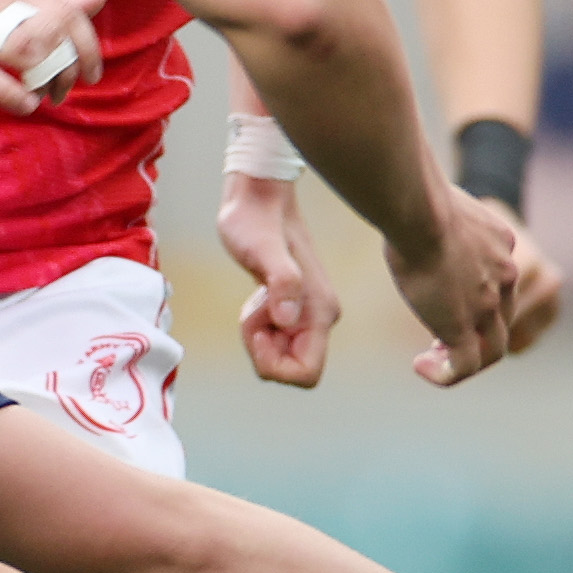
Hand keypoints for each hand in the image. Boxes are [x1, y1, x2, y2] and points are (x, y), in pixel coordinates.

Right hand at [0, 0, 99, 108]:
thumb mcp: (0, 17)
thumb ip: (48, 10)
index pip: (63, 9)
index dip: (86, 43)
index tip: (90, 73)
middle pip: (51, 27)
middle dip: (70, 63)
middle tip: (64, 91)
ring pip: (24, 47)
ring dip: (45, 79)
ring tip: (44, 98)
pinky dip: (12, 93)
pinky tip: (23, 105)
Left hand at [217, 170, 333, 387]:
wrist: (259, 198)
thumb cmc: (256, 221)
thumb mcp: (262, 250)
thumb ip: (281, 282)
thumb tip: (287, 319)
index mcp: (320, 312)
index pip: (306, 374)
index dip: (274, 364)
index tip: (258, 331)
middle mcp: (320, 317)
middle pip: (292, 369)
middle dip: (263, 351)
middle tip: (252, 311)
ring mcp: (308, 315)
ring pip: (281, 355)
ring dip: (258, 336)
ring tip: (254, 298)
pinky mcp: (294, 309)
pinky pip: (276, 340)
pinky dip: (258, 327)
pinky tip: (257, 297)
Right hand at [385, 184, 537, 387]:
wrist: (422, 211)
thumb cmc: (417, 198)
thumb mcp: (439, 203)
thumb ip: (438, 215)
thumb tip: (414, 207)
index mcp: (501, 244)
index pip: (500, 283)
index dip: (478, 299)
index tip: (446, 299)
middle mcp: (505, 276)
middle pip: (501, 319)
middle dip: (476, 333)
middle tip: (440, 338)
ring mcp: (488, 304)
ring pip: (492, 349)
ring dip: (464, 357)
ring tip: (431, 359)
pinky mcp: (464, 326)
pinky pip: (465, 366)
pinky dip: (446, 374)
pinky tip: (421, 367)